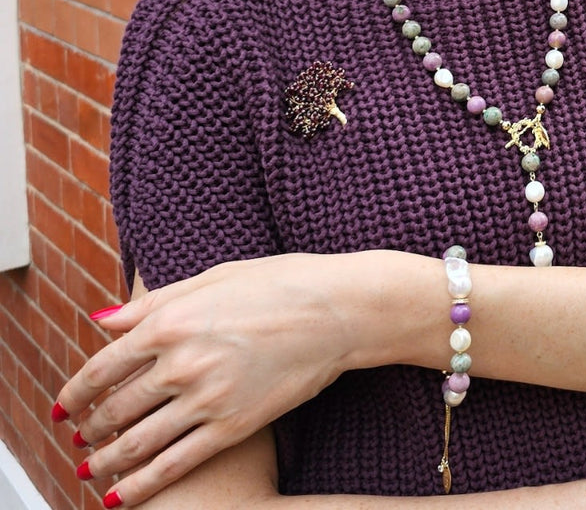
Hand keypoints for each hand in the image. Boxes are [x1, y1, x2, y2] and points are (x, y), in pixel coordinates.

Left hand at [54, 254, 356, 499]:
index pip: (103, 366)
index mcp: (172, 321)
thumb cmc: (282, 282)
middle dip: (88, 427)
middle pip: (114, 408)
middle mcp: (181, 362)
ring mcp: (206, 398)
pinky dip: (138, 487)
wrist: (340, 310)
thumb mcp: (214, 277)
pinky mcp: (232, 426)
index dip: (76, 391)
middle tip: (79, 435)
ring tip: (91, 468)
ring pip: (135, 443)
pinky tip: (119, 497)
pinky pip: (173, 465)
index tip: (66, 403)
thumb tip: (103, 319)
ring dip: (104, 461)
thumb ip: (154, 301)